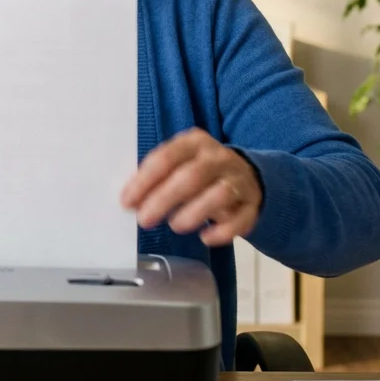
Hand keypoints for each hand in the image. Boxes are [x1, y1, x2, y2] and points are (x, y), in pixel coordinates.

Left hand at [120, 128, 262, 246]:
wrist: (247, 176)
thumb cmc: (200, 172)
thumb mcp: (179, 164)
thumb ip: (156, 178)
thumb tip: (130, 200)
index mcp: (194, 143)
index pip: (167, 157)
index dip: (145, 180)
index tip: (127, 202)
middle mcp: (219, 158)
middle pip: (191, 176)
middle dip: (164, 199)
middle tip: (144, 220)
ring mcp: (239, 180)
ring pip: (219, 195)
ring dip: (193, 213)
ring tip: (175, 225)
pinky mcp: (252, 205)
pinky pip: (240, 219)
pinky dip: (222, 231)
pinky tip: (205, 237)